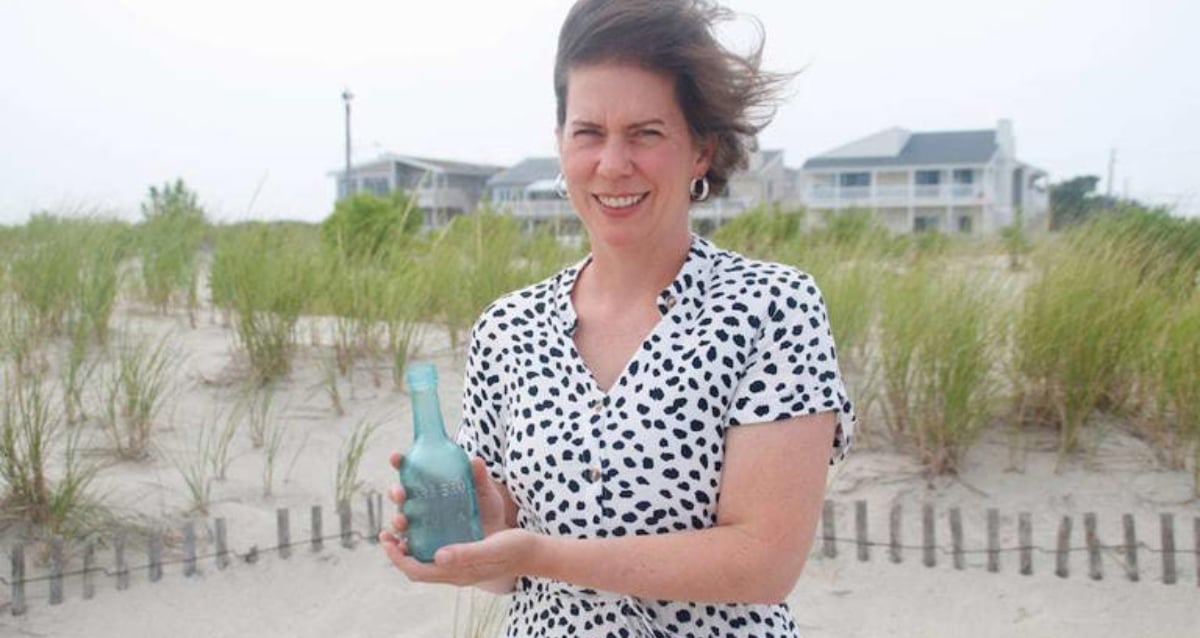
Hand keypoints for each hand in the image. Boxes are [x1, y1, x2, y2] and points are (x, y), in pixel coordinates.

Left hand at [379, 451, 525, 588]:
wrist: (534, 552)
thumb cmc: (515, 550)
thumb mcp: (492, 548)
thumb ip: (466, 553)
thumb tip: (437, 556)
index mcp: (457, 573)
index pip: (417, 571)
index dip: (398, 558)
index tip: (387, 539)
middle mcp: (453, 570)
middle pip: (417, 565)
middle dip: (399, 549)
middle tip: (390, 528)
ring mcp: (458, 563)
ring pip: (425, 556)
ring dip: (411, 541)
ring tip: (403, 521)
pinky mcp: (464, 552)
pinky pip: (437, 549)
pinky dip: (426, 536)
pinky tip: (426, 519)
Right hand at [382, 452, 510, 536]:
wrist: (496, 539)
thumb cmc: (486, 511)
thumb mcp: (485, 493)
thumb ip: (479, 478)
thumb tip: (477, 461)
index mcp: (431, 485)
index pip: (411, 471)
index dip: (400, 463)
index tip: (396, 457)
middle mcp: (421, 504)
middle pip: (401, 496)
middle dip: (395, 493)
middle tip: (400, 493)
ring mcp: (422, 525)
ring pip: (402, 521)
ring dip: (397, 520)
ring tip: (402, 521)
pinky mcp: (424, 545)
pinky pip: (406, 547)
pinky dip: (398, 547)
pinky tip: (398, 546)